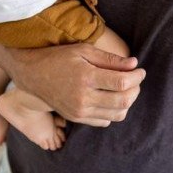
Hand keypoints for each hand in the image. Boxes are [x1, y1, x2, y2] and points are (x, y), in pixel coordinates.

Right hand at [11, 44, 144, 126]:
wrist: (32, 75)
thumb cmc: (59, 58)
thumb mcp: (84, 51)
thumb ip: (110, 59)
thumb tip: (134, 64)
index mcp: (86, 77)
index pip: (122, 82)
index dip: (137, 77)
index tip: (140, 71)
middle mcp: (83, 97)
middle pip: (123, 100)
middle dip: (136, 90)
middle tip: (135, 80)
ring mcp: (79, 111)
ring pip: (117, 114)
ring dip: (127, 102)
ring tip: (124, 89)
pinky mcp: (77, 119)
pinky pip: (105, 121)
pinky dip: (114, 111)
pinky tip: (111, 98)